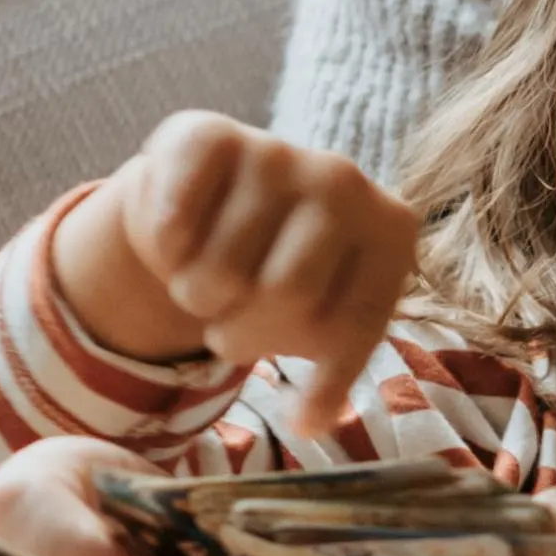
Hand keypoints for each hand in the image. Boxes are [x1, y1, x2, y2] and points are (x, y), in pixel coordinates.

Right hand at [60, 114, 420, 421]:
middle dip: (241, 333)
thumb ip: (332, 363)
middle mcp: (345, 180)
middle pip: (284, 294)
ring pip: (220, 270)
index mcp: (390, 232)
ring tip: (205, 282)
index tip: (302, 416)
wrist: (210, 202)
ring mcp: (278, 151)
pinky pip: (174, 223)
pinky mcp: (209, 135)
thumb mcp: (326, 315)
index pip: (352, 327)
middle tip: (230, 326)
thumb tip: (313, 421)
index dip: (320, 382)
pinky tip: (177, 241)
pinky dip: (165, 251)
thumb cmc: (280, 271)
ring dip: (195, 296)